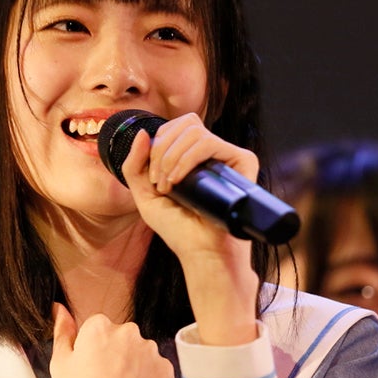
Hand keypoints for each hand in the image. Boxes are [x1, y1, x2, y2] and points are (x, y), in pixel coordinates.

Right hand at [50, 303, 174, 377]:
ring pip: (143, 353)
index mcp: (100, 327)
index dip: (95, 350)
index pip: (101, 327)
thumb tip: (60, 308)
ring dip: (135, 366)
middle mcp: (129, 332)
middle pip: (124, 337)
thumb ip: (62, 330)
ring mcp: (150, 352)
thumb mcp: (60, 363)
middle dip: (117, 354)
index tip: (92, 369)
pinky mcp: (167, 371)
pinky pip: (158, 369)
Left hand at [118, 115, 258, 344]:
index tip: (154, 180)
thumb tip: (143, 133)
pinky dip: (187, 158)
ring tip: (170, 186)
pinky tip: (181, 181)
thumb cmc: (178, 230)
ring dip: (172, 157)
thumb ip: (134, 166)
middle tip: (160, 182)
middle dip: (162, 150)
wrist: (202, 254)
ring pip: (194, 131)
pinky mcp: (244, 162)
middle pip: (185, 123)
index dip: (157, 146)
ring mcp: (229, 157)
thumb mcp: (145, 196)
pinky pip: (210, 143)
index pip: (174, 127)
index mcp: (194, 156)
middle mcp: (213, 154)